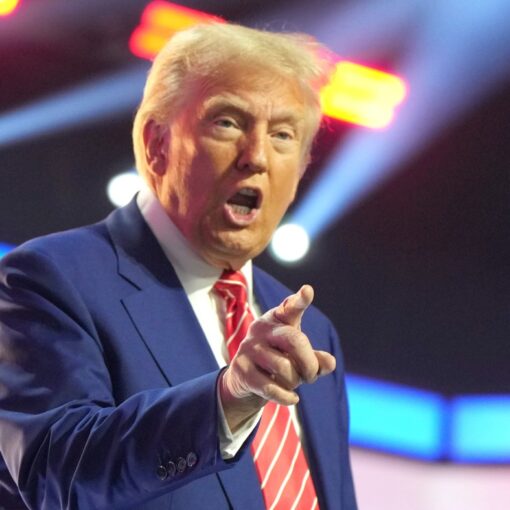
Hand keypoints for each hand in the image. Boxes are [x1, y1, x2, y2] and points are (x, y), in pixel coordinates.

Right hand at [219, 285, 335, 430]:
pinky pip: (271, 387)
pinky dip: (287, 397)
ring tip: (293, 383)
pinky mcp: (241, 369)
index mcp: (278, 318)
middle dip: (309, 363)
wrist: (246, 378)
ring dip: (295, 382)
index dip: (299, 300)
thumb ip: (317, 359)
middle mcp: (262, 328)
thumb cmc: (280, 360)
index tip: (308, 291)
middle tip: (311, 375)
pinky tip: (293, 399)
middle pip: (295, 341)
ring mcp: (249, 347)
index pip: (290, 308)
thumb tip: (329, 363)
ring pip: (285, 368)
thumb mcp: (300, 357)